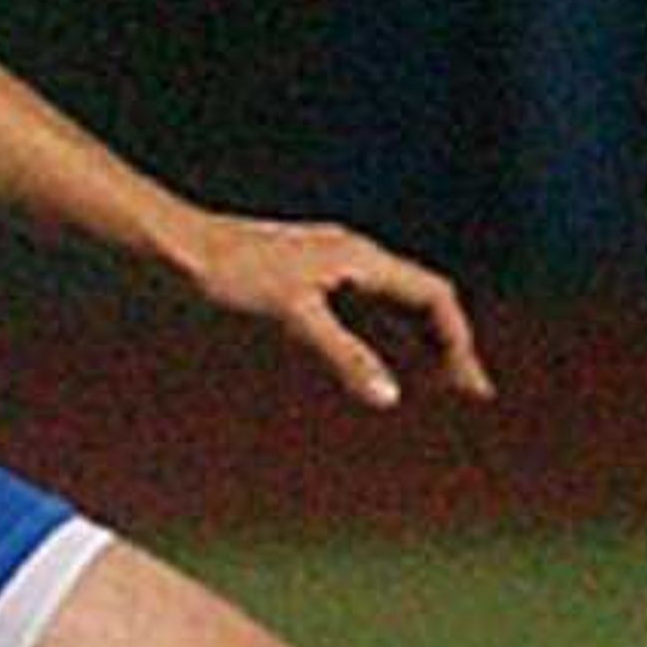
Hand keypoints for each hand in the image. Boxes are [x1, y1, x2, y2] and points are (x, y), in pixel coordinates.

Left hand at [181, 215, 492, 410]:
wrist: (177, 250)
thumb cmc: (229, 273)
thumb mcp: (292, 317)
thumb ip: (344, 356)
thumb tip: (389, 396)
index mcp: (359, 259)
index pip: (432, 295)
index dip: (456, 339)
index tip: (469, 383)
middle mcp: (352, 259)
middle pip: (420, 300)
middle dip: (447, 345)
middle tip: (469, 392)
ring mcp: (329, 269)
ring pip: (392, 307)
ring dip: (418, 344)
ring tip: (437, 384)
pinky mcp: (305, 283)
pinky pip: (363, 312)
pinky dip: (383, 341)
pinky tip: (377, 365)